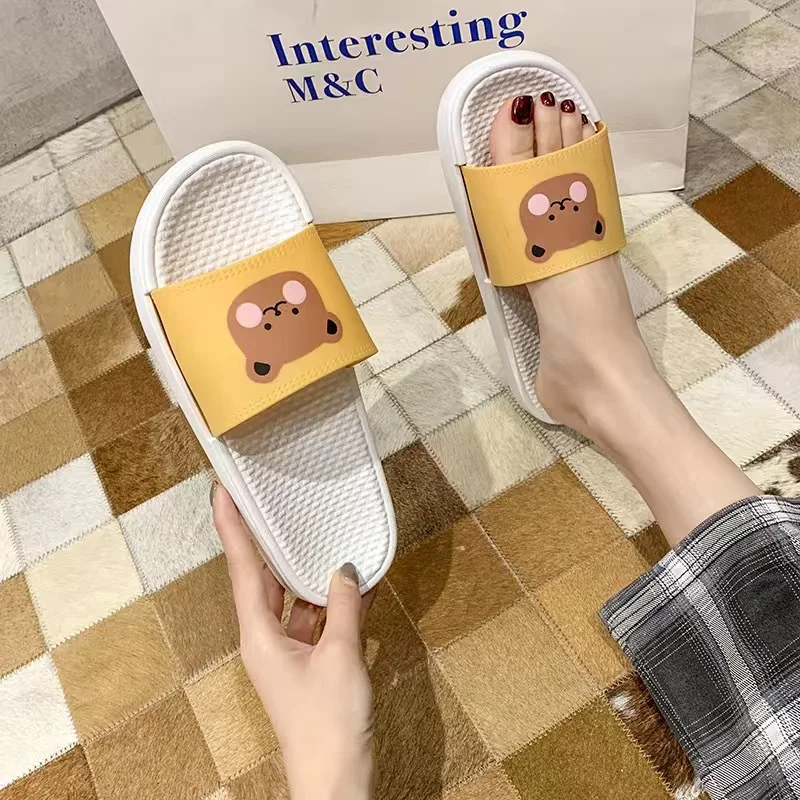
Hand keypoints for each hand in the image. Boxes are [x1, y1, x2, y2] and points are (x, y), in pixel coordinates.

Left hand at [212, 484, 374, 799]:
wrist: (336, 780)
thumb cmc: (328, 722)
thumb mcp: (341, 656)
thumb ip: (344, 606)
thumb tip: (345, 569)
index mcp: (259, 635)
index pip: (244, 570)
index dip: (233, 529)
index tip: (223, 494)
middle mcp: (266, 639)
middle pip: (266, 580)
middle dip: (271, 544)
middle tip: (273, 503)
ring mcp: (288, 652)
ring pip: (295, 600)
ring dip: (311, 575)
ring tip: (322, 535)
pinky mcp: (309, 664)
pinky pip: (318, 621)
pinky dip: (335, 603)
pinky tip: (356, 582)